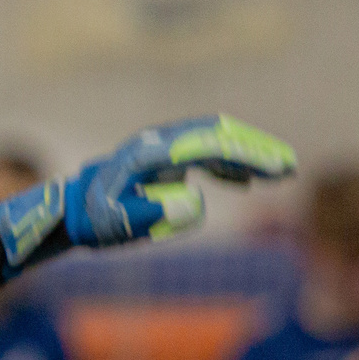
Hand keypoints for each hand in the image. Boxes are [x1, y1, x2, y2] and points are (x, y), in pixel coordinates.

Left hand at [0, 115, 296, 273]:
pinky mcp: (163, 160)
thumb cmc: (91, 219)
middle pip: (215, 136)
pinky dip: (227, 164)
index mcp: (150, 154)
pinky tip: (244, 183)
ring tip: (279, 172)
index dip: (245, 154)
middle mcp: (158, 143)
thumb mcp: (115, 223)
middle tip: (289, 167)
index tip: (276, 168)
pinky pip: (201, 154)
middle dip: (254, 148)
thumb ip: (151, 213)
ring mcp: (161, 149)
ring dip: (245, 154)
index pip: (206, 146)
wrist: (70, 210)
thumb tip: (194, 201)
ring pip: (211, 142)